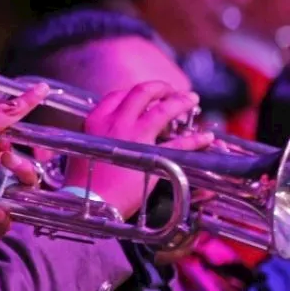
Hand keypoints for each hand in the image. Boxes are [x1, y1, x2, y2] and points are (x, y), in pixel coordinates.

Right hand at [65, 82, 208, 218]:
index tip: (148, 95)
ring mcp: (135, 137)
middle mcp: (115, 123)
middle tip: (173, 91)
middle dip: (162, 88)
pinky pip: (179, 143)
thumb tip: (115, 130)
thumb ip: (100, 133)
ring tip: (192, 99)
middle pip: (142, 92)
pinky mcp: (153, 156)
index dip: (136, 92)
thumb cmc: (84, 181)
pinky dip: (195, 139)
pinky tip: (205, 137)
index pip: (119, 95)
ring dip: (181, 101)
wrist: (90, 202)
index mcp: (96, 120)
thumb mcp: (84, 147)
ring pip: (163, 109)